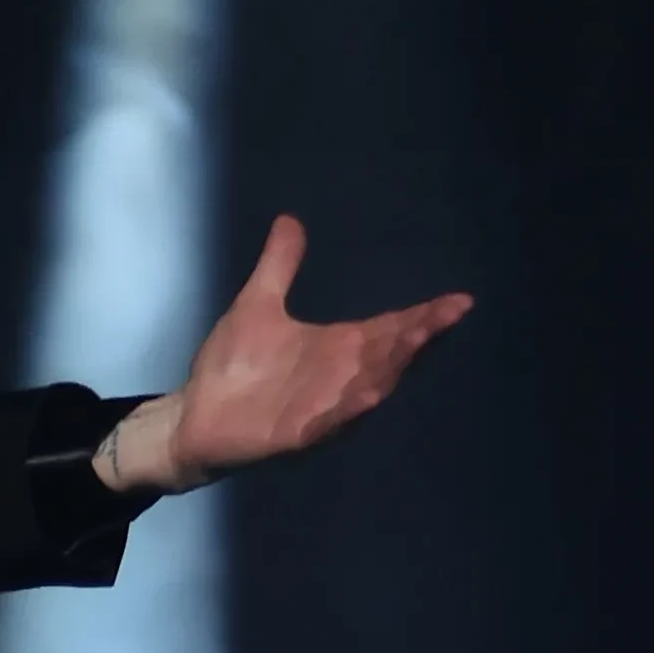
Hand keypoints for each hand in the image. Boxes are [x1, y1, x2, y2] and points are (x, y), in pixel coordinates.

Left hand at [102, 216, 472, 493]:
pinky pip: (330, 420)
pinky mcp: (298, 433)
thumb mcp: (257, 305)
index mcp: (336, 347)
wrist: (194, 418)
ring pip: (367, 385)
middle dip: (417, 334)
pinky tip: (369, 392)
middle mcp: (338, 376)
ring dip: (391, 365)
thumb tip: (291, 220)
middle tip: (448, 313)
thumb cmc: (231, 366)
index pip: (388, 328)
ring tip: (418, 340)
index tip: (459, 300)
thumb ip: (279, 265)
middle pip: (387, 354)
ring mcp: (322, 407)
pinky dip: (350, 407)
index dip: (423, 315)